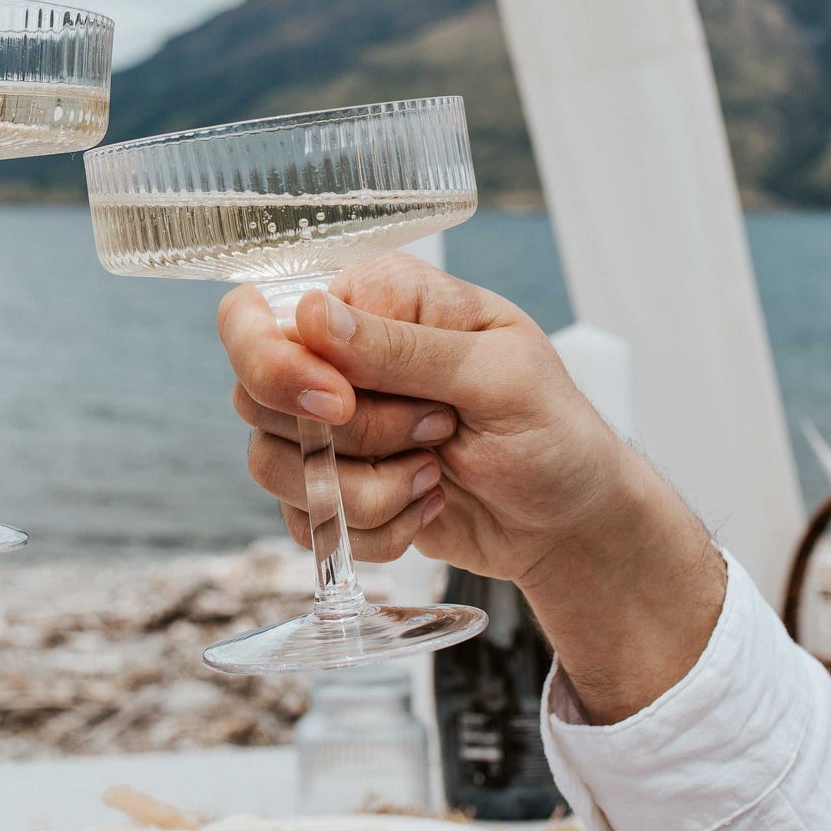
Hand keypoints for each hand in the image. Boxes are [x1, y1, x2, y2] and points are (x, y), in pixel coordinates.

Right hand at [218, 254, 723, 720]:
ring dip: (366, 492)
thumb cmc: (555, 433)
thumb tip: (312, 314)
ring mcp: (329, 427)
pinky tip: (427, 509)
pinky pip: (305, 521)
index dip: (280, 366)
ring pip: (275, 467)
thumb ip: (403, 348)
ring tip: (436, 476)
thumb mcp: (500, 376)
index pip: (260, 315)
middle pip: (258, 397)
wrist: (572, 523)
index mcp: (374, 299)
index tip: (341, 402)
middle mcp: (338, 356)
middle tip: (436, 434)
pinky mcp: (332, 488)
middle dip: (352, 439)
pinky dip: (373, 531)